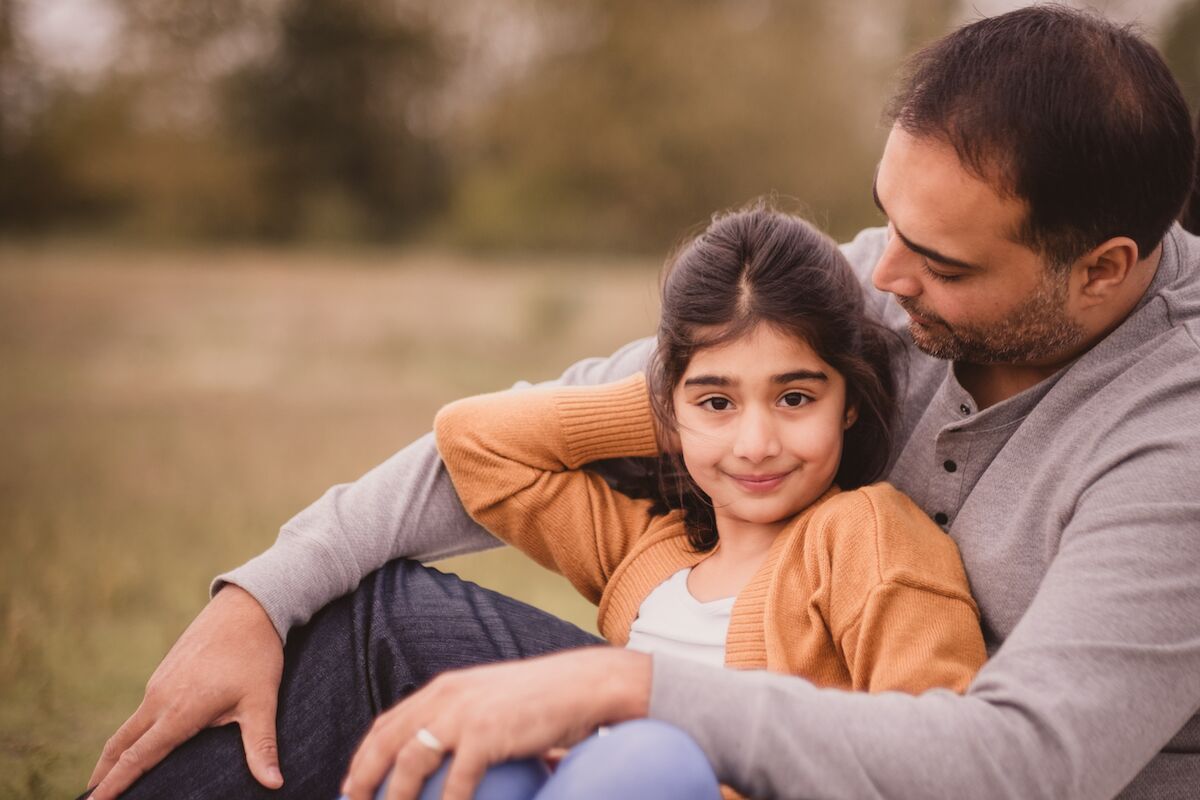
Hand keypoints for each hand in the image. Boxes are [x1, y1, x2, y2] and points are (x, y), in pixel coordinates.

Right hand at [87, 584, 285, 798]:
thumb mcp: (262, 702)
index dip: (114, 784)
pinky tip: (143, 741)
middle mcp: (159, 697)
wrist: (248, 606)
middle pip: (120, 744)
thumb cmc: (256, 655)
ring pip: (130, 725)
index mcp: (179, 711)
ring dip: (116, 752)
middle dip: (103, 774)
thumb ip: (261, 746)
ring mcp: (159, 682)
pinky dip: (133, 732)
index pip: (137, 757)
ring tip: (110, 777)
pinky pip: (143, 709)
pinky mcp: (165, 671)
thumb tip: (275, 784)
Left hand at [341, 647, 651, 799]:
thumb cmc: (542, 700)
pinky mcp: (486, 735)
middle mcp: (444, 698)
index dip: (362, 758)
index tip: (351, 787)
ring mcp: (463, 715)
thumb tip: (447, 762)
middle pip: (386, 744)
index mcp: (442, 689)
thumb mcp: (491, 702)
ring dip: (393, 798)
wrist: (582, 686)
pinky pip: (455, 783)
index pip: (387, 725)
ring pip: (409, 765)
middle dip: (362, 780)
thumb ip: (464, 722)